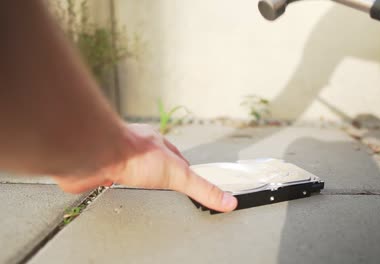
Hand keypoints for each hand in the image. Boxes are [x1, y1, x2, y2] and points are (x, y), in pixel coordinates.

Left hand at [53, 123, 237, 212]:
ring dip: (133, 174)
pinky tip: (111, 186)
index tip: (188, 177)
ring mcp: (117, 157)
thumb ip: (202, 189)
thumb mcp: (178, 175)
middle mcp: (137, 148)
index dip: (183, 169)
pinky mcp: (99, 167)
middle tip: (164, 182)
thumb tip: (226, 201)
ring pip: (129, 165)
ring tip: (139, 185)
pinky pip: (107, 174)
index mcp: (158, 145)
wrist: (96, 153)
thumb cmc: (134, 154)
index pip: (177, 158)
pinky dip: (109, 181)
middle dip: (158, 171)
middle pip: (153, 161)